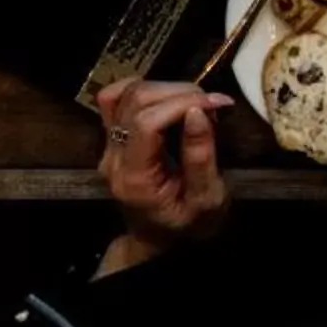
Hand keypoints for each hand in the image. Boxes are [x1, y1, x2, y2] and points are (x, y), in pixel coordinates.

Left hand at [94, 77, 233, 264]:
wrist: (160, 239)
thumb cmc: (188, 224)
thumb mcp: (207, 199)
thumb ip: (201, 156)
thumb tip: (198, 111)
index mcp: (134, 177)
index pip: (146, 123)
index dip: (183, 103)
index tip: (217, 104)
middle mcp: (112, 158)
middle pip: (135, 102)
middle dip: (179, 92)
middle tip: (211, 105)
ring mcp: (108, 147)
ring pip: (124, 94)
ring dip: (165, 88)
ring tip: (194, 102)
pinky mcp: (112, 138)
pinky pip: (116, 100)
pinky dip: (143, 89)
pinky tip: (169, 98)